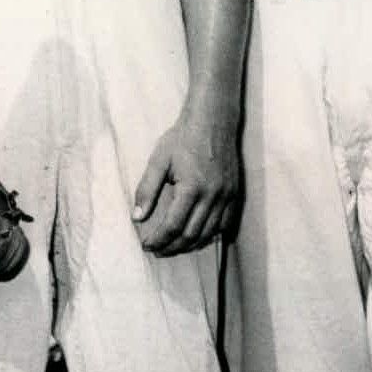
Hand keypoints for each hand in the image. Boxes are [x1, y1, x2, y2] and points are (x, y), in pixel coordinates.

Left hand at [131, 102, 240, 256]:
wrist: (212, 120)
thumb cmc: (182, 138)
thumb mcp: (159, 160)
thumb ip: (147, 189)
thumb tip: (136, 217)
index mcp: (191, 187)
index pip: (173, 226)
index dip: (158, 239)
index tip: (146, 245)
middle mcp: (212, 196)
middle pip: (191, 235)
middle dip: (171, 247)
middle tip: (156, 250)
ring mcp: (226, 196)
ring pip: (208, 233)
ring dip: (189, 245)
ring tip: (173, 247)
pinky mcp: (234, 194)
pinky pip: (224, 224)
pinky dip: (210, 235)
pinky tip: (196, 237)